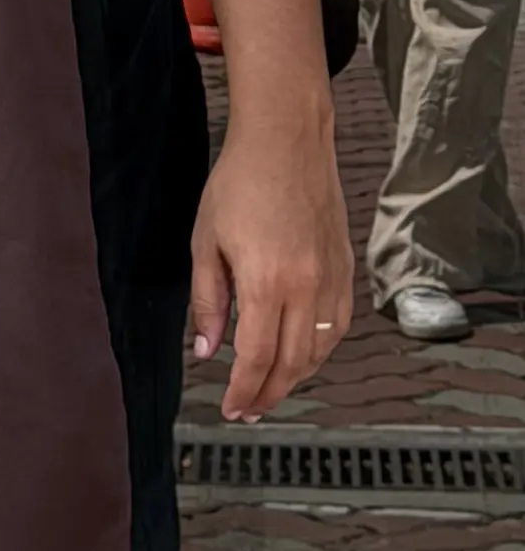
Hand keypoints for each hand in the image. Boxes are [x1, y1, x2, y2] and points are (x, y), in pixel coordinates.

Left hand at [190, 106, 353, 419]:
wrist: (287, 140)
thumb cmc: (240, 182)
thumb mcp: (205, 241)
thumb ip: (207, 301)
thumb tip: (206, 351)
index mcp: (266, 281)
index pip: (257, 358)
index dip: (243, 391)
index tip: (230, 409)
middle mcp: (307, 286)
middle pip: (292, 364)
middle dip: (268, 394)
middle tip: (248, 410)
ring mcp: (332, 278)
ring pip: (320, 350)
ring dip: (295, 377)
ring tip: (270, 389)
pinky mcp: (346, 268)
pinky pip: (338, 325)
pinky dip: (319, 349)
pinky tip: (301, 355)